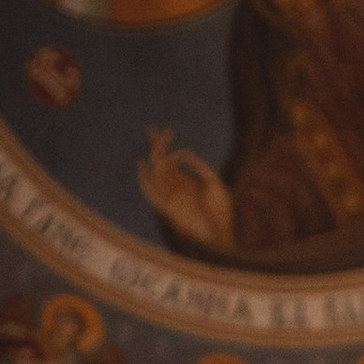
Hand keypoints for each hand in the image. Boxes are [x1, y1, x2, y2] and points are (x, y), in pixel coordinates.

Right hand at [140, 132, 234, 251]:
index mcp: (188, 183)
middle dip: (156, 146)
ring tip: (154, 140)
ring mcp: (171, 197)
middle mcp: (177, 189)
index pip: (172, 161)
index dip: (167, 146)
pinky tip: (142, 165)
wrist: (220, 234)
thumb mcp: (214, 183)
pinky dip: (145, 180)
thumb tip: (183, 152)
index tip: (168, 130)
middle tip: (152, 128)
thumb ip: (199, 166)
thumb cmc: (221, 212)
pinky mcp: (167, 207)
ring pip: (156, 173)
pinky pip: (151, 192)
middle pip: (161, 163)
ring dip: (154, 156)